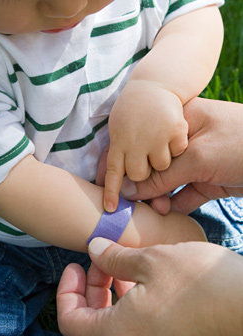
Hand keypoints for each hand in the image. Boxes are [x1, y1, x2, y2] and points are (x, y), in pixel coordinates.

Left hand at [57, 238, 242, 335]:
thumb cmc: (200, 284)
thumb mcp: (150, 260)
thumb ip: (113, 257)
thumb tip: (93, 250)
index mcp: (118, 335)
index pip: (69, 321)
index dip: (66, 291)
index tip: (75, 265)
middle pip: (92, 323)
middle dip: (91, 288)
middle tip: (101, 259)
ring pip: (116, 325)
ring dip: (112, 294)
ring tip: (124, 264)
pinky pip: (138, 330)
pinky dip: (132, 305)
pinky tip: (146, 280)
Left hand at [104, 80, 187, 210]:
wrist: (154, 83)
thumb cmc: (134, 111)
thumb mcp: (120, 131)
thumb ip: (121, 157)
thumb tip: (122, 190)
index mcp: (119, 141)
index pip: (113, 171)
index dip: (111, 191)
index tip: (110, 208)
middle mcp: (135, 140)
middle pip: (139, 175)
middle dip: (144, 172)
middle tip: (148, 157)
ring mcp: (155, 135)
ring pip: (161, 165)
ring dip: (163, 158)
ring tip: (160, 139)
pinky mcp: (175, 129)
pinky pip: (178, 150)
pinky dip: (178, 144)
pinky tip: (172, 131)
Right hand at [121, 98, 242, 213]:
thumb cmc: (242, 144)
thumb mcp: (198, 157)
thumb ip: (162, 176)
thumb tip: (127, 190)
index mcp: (180, 122)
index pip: (143, 141)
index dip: (123, 162)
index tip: (106, 183)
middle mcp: (185, 141)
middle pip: (153, 165)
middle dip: (139, 184)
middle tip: (124, 203)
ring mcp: (198, 162)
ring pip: (166, 182)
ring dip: (156, 197)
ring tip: (151, 211)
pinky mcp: (209, 181)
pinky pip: (184, 194)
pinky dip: (174, 205)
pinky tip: (165, 213)